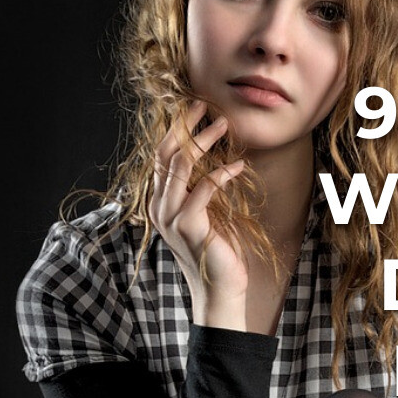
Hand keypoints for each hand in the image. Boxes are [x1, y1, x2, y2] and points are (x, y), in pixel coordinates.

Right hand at [149, 100, 248, 327]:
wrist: (220, 291)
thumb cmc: (217, 252)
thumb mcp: (207, 214)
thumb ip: (200, 189)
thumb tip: (213, 158)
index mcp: (160, 202)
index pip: (161, 156)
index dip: (176, 130)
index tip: (195, 109)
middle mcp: (159, 207)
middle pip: (165, 153)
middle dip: (185, 126)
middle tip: (205, 106)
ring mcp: (171, 217)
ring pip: (180, 165)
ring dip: (203, 141)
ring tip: (223, 126)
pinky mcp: (190, 226)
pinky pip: (204, 188)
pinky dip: (222, 172)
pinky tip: (239, 165)